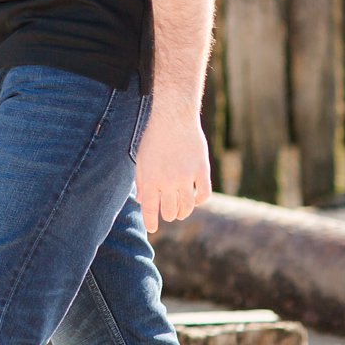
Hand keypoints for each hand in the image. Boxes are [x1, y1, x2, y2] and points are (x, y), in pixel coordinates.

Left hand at [134, 105, 211, 232]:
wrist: (172, 116)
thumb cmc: (152, 137)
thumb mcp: (141, 159)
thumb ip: (141, 182)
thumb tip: (142, 201)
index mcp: (151, 179)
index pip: (150, 209)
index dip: (151, 222)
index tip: (153, 229)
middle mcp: (168, 181)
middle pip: (170, 211)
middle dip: (168, 215)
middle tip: (168, 214)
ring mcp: (187, 176)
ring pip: (188, 206)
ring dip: (183, 212)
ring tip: (180, 211)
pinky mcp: (202, 170)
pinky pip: (204, 194)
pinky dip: (200, 201)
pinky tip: (195, 199)